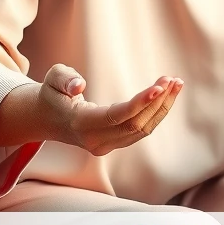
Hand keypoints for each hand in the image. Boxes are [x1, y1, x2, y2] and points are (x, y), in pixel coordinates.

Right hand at [39, 64, 183, 155]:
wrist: (46, 118)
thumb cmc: (52, 93)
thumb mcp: (52, 78)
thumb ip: (63, 79)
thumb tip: (79, 86)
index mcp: (80, 124)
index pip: (117, 116)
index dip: (141, 102)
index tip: (161, 86)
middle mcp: (96, 141)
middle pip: (136, 124)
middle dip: (158, 102)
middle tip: (174, 79)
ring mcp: (106, 146)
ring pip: (142, 129)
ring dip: (162, 107)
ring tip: (176, 84)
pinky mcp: (115, 143)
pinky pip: (141, 130)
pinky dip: (156, 113)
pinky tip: (167, 95)